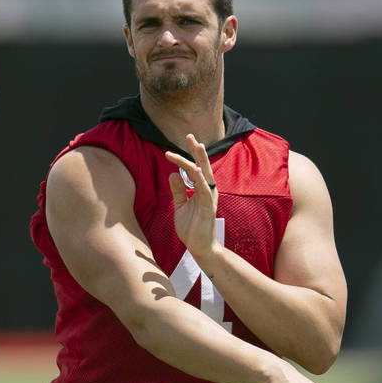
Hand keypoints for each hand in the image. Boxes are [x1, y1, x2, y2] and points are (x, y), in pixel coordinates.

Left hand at [165, 135, 218, 256]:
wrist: (199, 247)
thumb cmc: (192, 227)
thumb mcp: (180, 205)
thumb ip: (178, 190)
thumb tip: (172, 174)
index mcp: (201, 189)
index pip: (194, 168)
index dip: (188, 155)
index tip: (182, 142)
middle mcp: (207, 190)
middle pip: (202, 166)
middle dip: (196, 151)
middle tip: (189, 135)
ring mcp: (209, 198)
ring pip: (204, 175)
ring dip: (199, 159)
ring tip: (196, 145)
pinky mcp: (208, 207)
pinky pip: (204, 190)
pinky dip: (200, 179)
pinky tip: (195, 169)